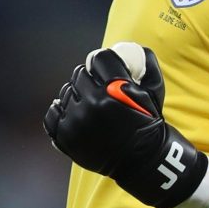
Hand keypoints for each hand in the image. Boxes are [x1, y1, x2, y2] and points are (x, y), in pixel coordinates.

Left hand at [43, 42, 208, 207]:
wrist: (141, 160)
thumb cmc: (148, 123)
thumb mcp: (155, 91)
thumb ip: (147, 63)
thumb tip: (134, 47)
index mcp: (114, 89)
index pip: (97, 58)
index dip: (101, 63)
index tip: (105, 71)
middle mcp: (93, 103)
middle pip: (79, 73)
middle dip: (88, 78)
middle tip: (98, 89)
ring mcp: (76, 121)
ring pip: (66, 92)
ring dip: (76, 95)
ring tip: (89, 106)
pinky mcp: (65, 136)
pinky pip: (53, 112)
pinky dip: (61, 111)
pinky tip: (72, 113)